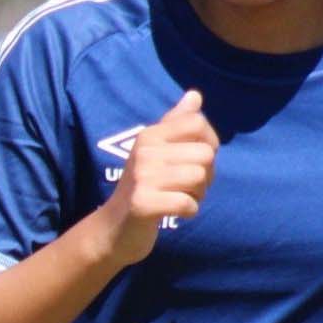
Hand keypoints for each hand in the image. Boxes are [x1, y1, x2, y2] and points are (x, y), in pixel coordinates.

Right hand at [100, 89, 218, 266]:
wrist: (113, 228)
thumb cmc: (143, 186)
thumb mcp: (156, 150)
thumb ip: (176, 123)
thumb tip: (195, 95)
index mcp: (150, 135)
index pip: (197, 123)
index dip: (209, 142)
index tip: (195, 159)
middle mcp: (145, 151)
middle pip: (205, 154)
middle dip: (205, 175)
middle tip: (186, 185)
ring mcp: (142, 177)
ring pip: (199, 177)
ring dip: (198, 194)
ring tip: (179, 197)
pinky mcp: (143, 203)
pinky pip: (188, 203)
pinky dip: (188, 211)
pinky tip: (174, 211)